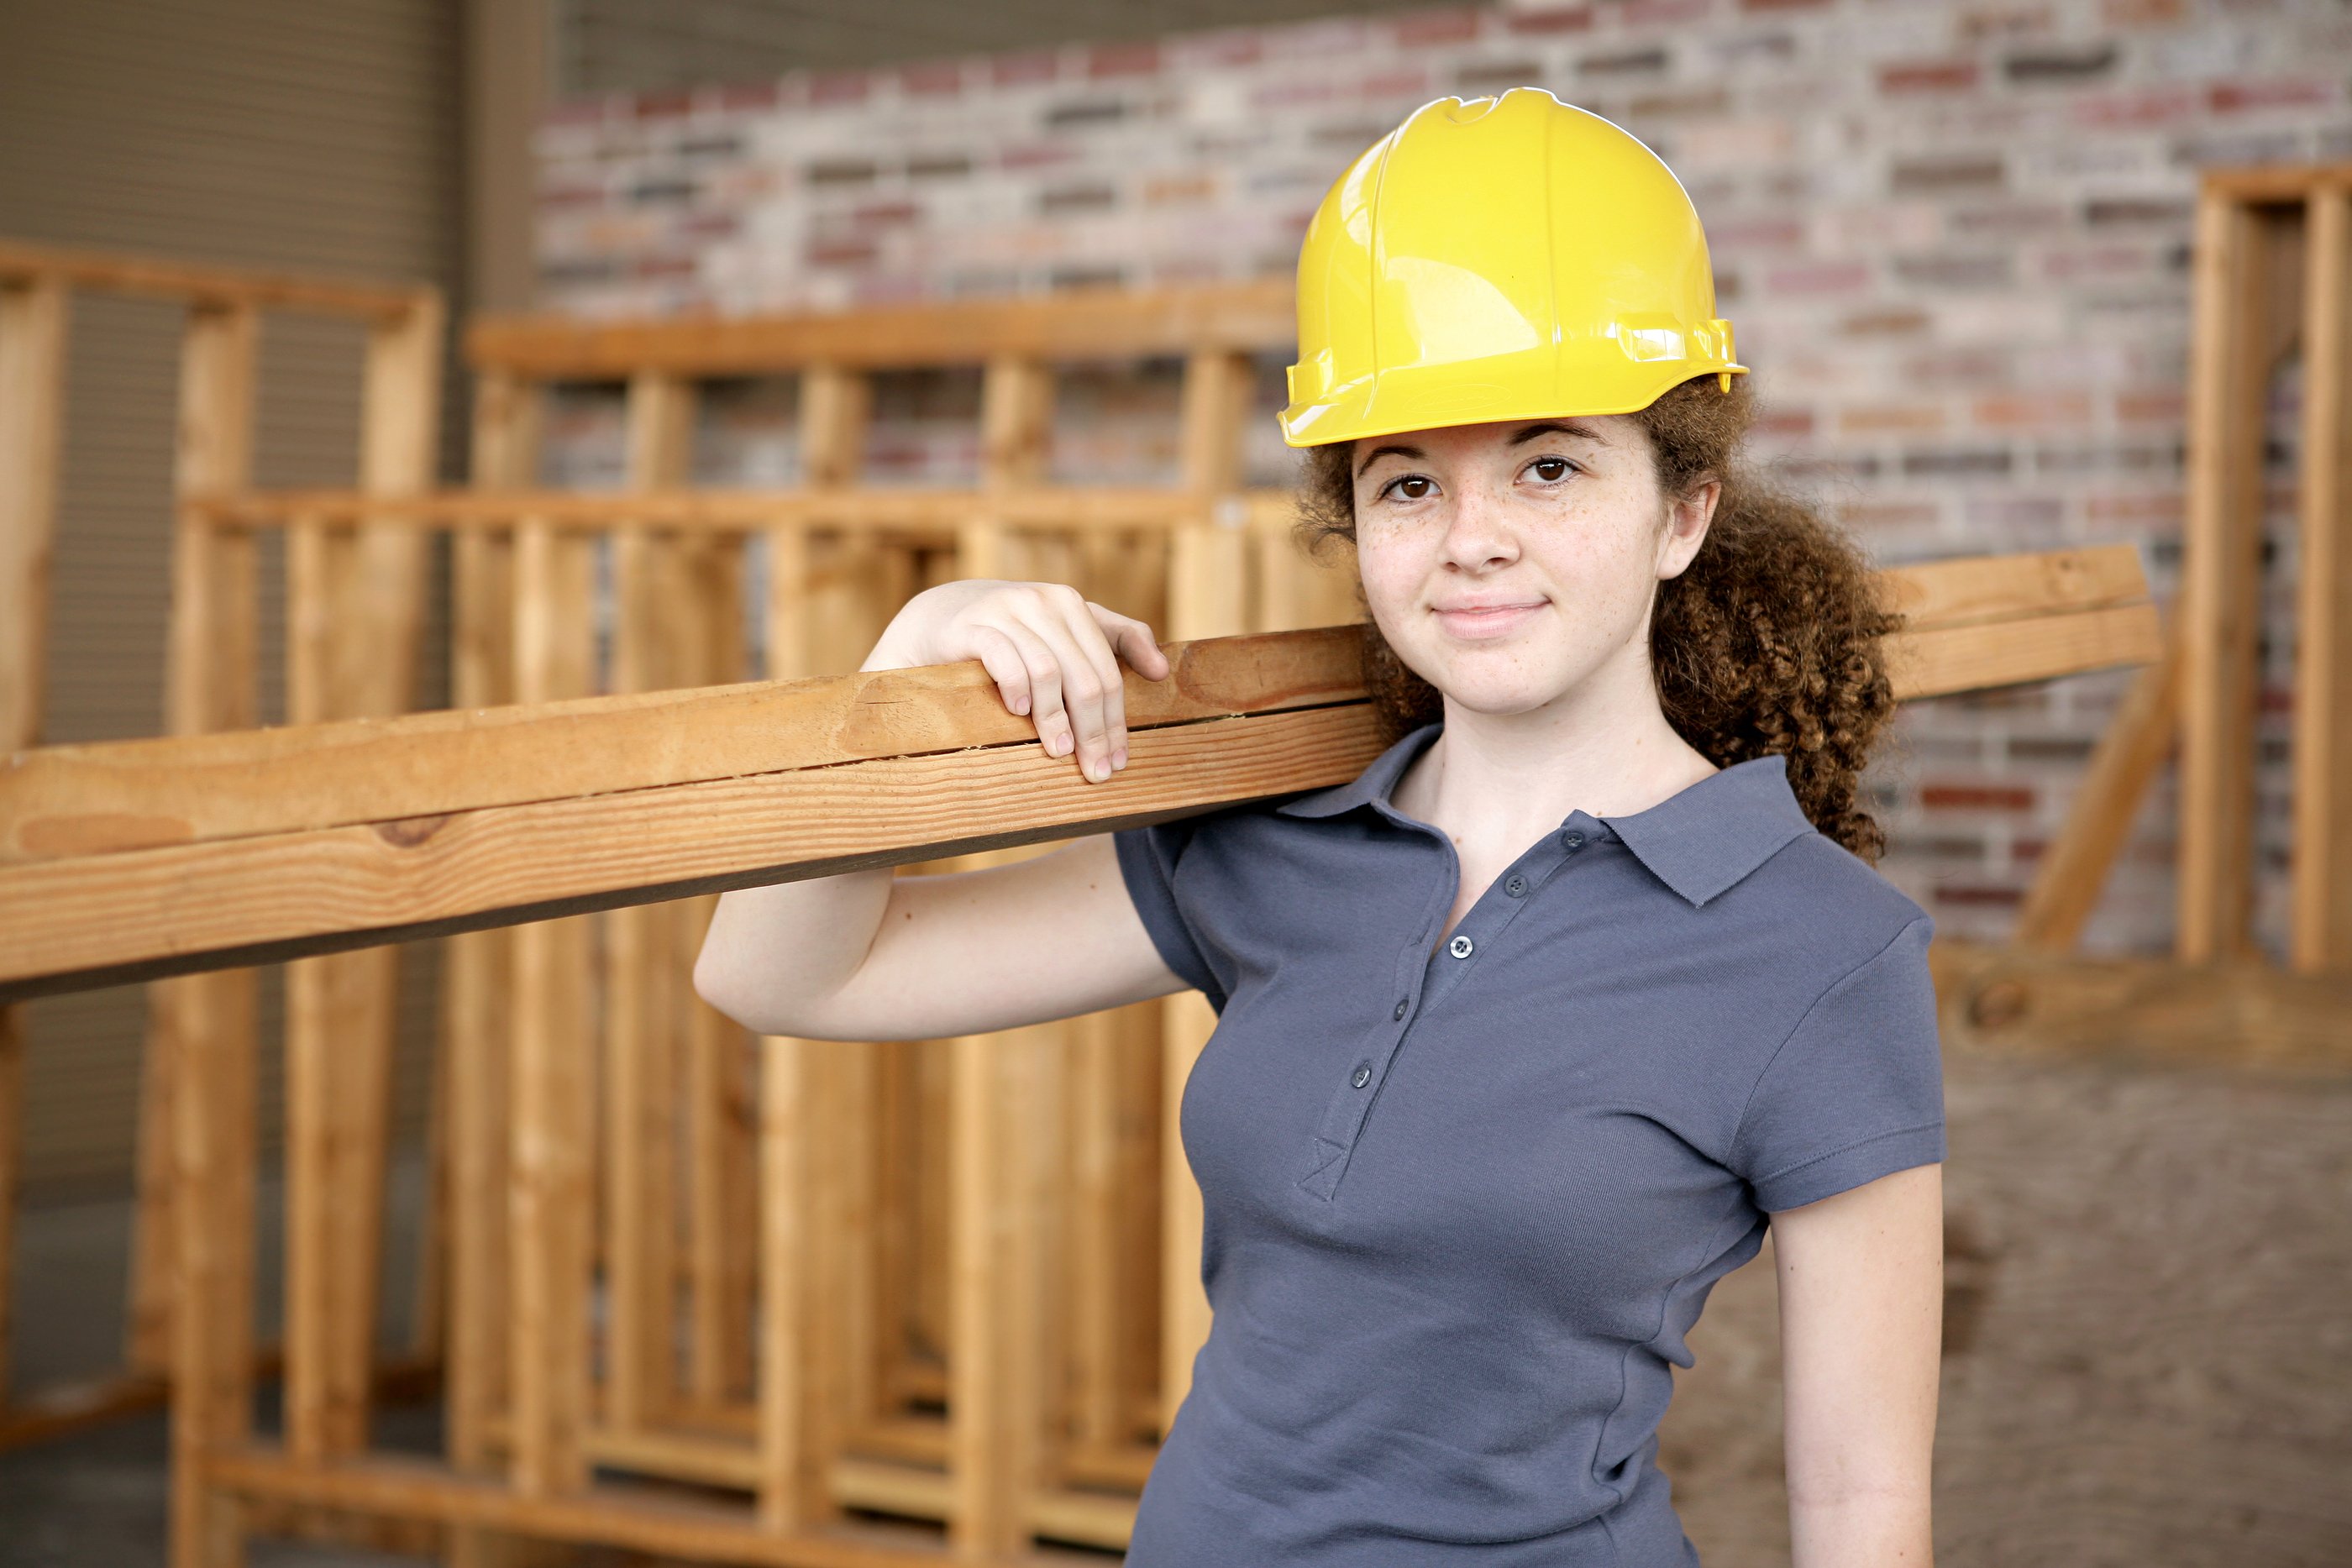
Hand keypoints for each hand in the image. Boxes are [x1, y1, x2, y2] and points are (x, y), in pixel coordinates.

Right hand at [862, 580, 1171, 782]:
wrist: (944, 618)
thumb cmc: (1017, 633)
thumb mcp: (1067, 631)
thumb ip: (1118, 640)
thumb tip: (1161, 671)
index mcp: (1072, 605)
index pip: (1107, 672)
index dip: (1117, 720)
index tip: (1119, 761)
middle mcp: (1043, 602)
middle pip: (1084, 677)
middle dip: (1093, 729)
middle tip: (1094, 770)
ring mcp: (1007, 611)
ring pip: (1047, 671)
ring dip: (1055, 718)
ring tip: (1059, 751)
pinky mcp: (973, 626)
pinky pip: (1004, 659)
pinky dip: (1017, 687)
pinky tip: (1019, 712)